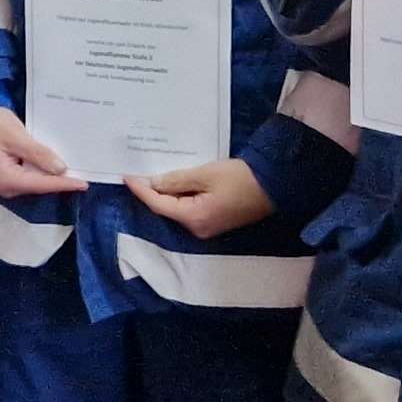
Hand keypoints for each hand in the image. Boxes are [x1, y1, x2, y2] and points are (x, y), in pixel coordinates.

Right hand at [0, 104, 85, 197]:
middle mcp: (7, 185)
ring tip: (78, 168)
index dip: (64, 183)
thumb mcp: (16, 135)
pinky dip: (46, 168)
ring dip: (55, 174)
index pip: (41, 184)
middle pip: (41, 186)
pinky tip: (60, 162)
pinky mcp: (12, 173)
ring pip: (39, 181)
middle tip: (86, 173)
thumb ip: (37, 153)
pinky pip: (33, 174)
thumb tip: (60, 168)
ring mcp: (9, 180)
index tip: (84, 183)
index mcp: (6, 179)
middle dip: (62, 180)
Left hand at [125, 156, 268, 236]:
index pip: (158, 204)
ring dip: (166, 193)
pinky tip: (175, 182)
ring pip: (177, 209)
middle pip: (166, 209)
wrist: (274, 186)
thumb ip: (176, 180)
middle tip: (138, 172)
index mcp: (194, 218)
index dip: (141, 190)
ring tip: (154, 174)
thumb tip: (153, 183)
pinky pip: (189, 209)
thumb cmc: (241, 178)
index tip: (126, 176)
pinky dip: (180, 196)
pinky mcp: (214, 222)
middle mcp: (197, 229)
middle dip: (152, 191)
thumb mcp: (205, 174)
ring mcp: (206, 228)